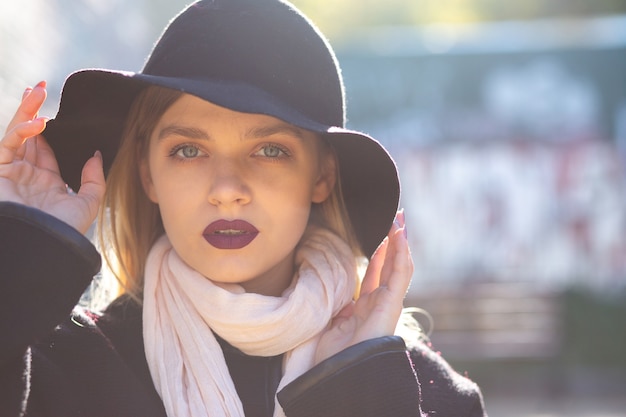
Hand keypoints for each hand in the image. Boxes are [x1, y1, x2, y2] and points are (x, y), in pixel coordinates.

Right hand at [0, 81, 104, 233]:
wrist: (44, 245)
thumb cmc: (65, 229)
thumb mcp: (88, 203)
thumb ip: (93, 179)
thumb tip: (96, 154)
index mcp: (46, 183)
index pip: (45, 149)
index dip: (49, 129)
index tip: (56, 111)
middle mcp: (26, 175)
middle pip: (28, 136)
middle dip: (32, 110)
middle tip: (41, 87)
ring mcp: (11, 173)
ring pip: (15, 134)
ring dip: (25, 111)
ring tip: (38, 90)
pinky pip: (7, 145)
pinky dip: (21, 132)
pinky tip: (38, 122)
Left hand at [315, 210, 412, 363]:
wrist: (341, 372)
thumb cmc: (333, 354)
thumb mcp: (330, 320)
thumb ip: (335, 302)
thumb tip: (333, 289)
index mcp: (365, 305)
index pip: (375, 272)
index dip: (378, 253)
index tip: (378, 234)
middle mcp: (379, 302)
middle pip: (389, 265)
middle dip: (391, 242)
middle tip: (394, 219)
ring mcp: (388, 302)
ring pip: (398, 265)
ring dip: (399, 242)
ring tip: (399, 220)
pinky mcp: (392, 303)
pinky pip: (401, 273)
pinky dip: (402, 252)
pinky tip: (400, 234)